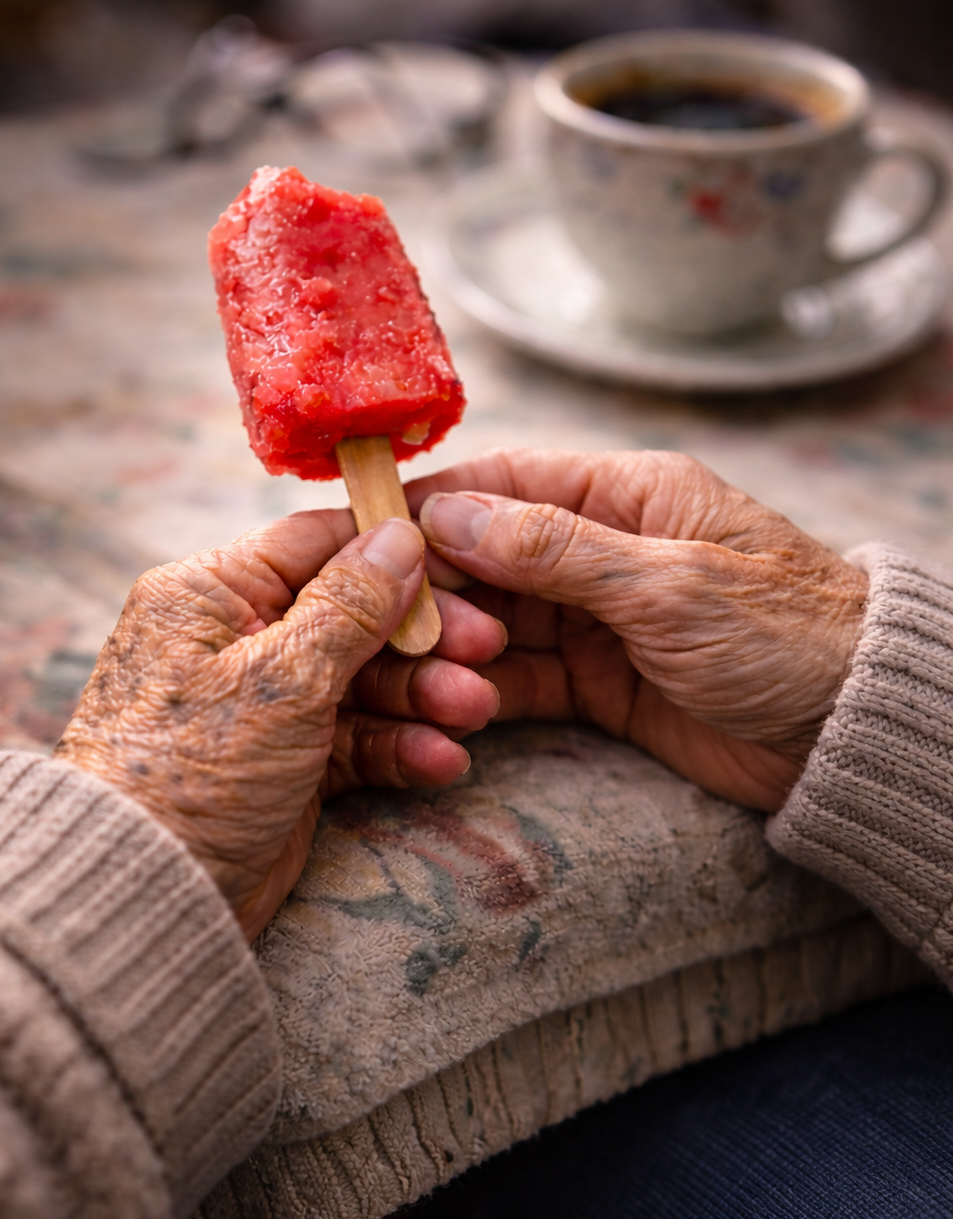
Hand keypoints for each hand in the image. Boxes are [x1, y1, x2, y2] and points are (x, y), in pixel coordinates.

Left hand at [56, 511, 504, 939]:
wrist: (146, 895)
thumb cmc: (190, 772)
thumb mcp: (280, 679)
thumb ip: (350, 606)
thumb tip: (400, 534)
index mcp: (211, 593)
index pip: (316, 544)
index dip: (394, 551)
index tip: (464, 565)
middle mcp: (235, 639)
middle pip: (353, 615)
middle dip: (422, 638)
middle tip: (486, 650)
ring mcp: (264, 705)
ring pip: (363, 681)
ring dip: (422, 696)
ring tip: (474, 713)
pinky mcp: (286, 764)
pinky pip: (356, 740)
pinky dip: (398, 747)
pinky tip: (441, 761)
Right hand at [408, 449, 867, 812]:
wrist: (852, 733)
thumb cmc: (783, 635)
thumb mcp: (667, 585)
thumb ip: (556, 550)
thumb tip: (450, 514)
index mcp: (627, 495)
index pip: (507, 484)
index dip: (435, 507)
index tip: (368, 536)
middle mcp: (602, 550)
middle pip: (488, 558)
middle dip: (439, 591)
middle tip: (402, 632)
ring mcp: (597, 620)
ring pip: (497, 623)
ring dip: (457, 650)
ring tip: (429, 680)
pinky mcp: (600, 684)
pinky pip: (524, 679)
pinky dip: (486, 693)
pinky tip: (453, 710)